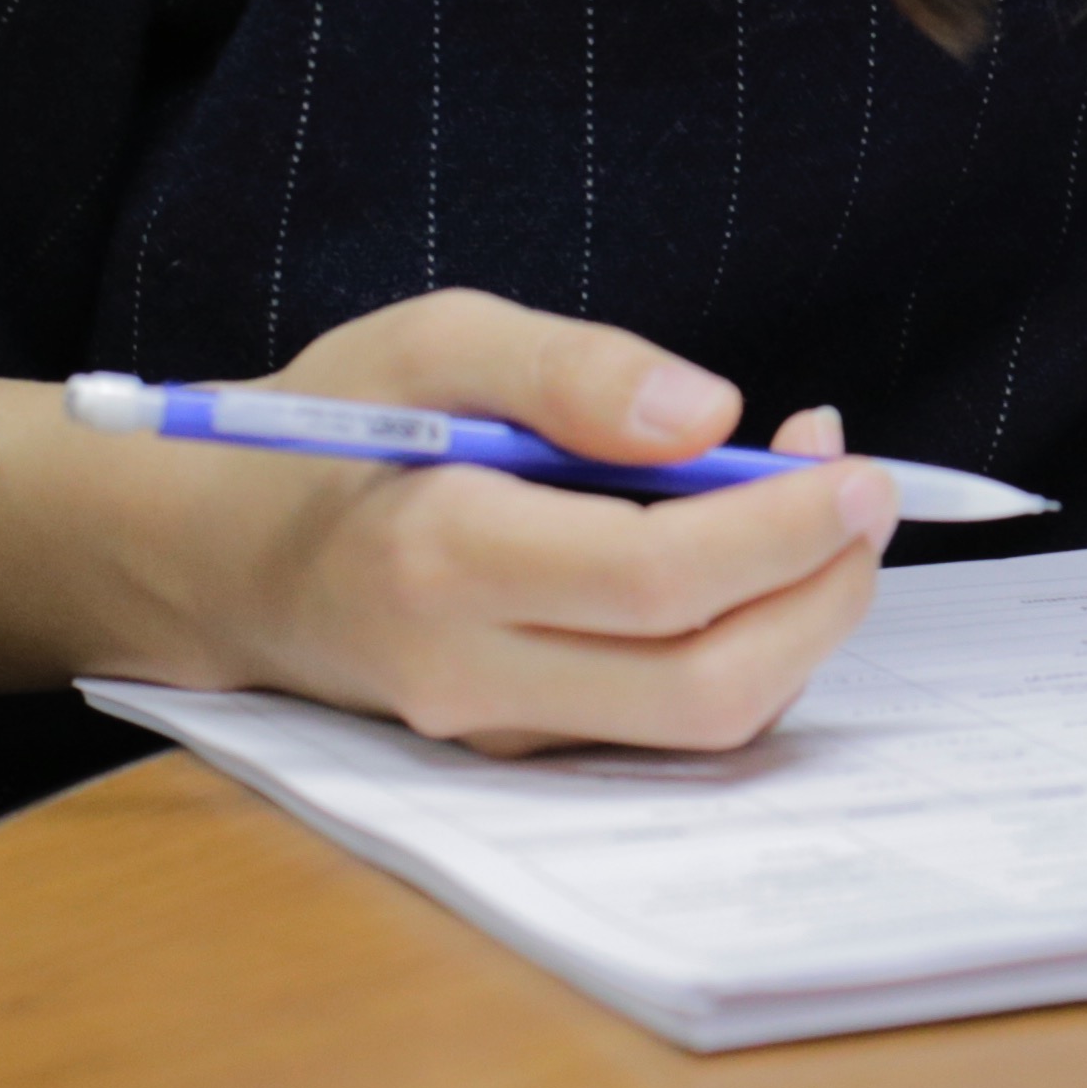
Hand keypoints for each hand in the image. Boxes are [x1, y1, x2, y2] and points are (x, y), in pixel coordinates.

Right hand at [187, 290, 898, 754]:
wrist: (218, 557)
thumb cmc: (330, 430)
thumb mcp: (435, 341)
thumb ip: (571, 368)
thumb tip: (710, 411)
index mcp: (442, 557)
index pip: (656, 580)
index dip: (782, 530)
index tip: (857, 468)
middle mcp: (471, 669)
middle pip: (703, 684)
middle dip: (823, 594)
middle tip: (868, 492)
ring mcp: (495, 727)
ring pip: (700, 722)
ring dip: (801, 622)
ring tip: (819, 503)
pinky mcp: (521, 746)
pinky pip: (668, 722)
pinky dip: (749, 645)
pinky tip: (757, 552)